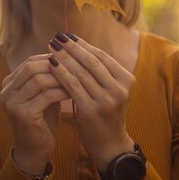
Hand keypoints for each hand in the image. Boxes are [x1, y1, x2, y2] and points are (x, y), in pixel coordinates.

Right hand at [0, 54, 68, 174]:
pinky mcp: (23, 114)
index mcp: (9, 84)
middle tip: (74, 66)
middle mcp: (6, 91)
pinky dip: (61, 92)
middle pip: (32, 67)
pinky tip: (73, 92)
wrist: (34, 151)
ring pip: (39, 80)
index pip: (30, 62)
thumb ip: (47, 77)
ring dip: (60, 78)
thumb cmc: (42, 121)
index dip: (50, 58)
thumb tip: (64, 54)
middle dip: (55, 65)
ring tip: (76, 78)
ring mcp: (12, 103)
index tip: (70, 59)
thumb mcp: (42, 95)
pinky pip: (46, 96)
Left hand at [48, 34, 134, 170]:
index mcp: (127, 79)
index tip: (67, 35)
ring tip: (51, 47)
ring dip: (64, 57)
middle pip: (91, 61)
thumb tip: (76, 44)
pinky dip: (61, 73)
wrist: (109, 144)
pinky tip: (51, 64)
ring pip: (81, 72)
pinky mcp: (92, 110)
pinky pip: (73, 86)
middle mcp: (119, 88)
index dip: (83, 44)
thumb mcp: (109, 89)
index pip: (101, 56)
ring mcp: (107, 100)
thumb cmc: (105, 112)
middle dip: (72, 48)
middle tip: (57, 37)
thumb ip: (99, 70)